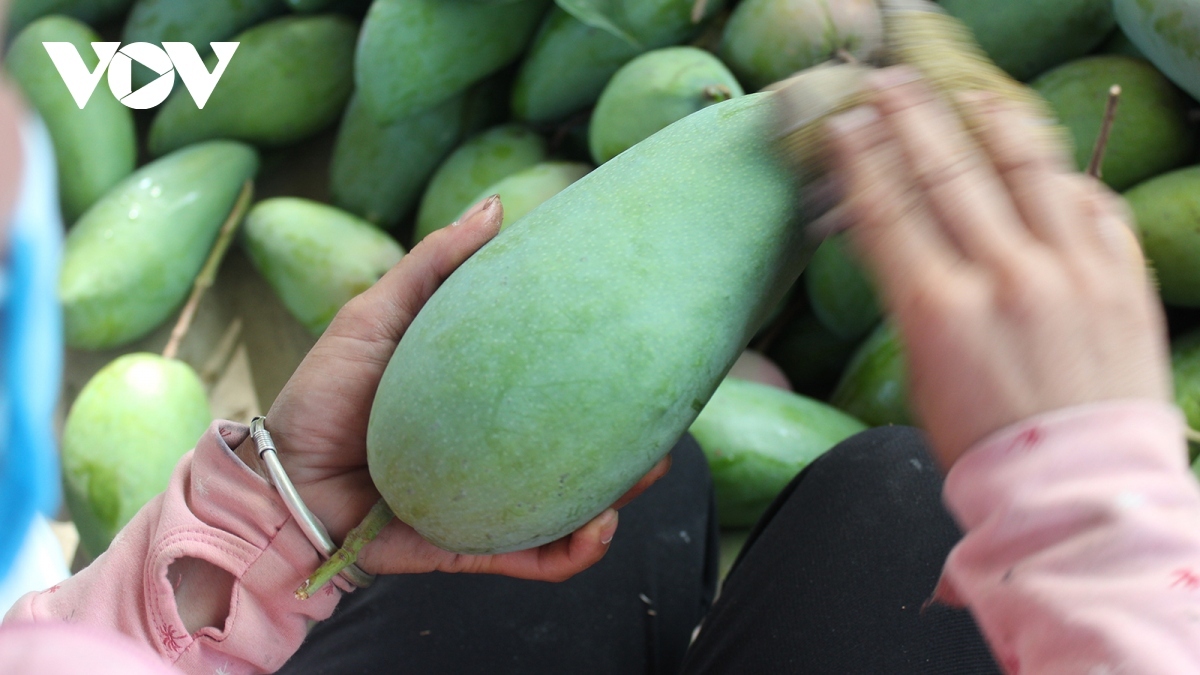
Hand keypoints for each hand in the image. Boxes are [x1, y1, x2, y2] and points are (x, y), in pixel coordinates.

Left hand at [242, 196, 670, 580]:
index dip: (608, 373)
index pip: (560, 388)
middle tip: (666, 422)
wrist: (279, 478)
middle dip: (636, 444)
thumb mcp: (380, 316)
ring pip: (574, 508)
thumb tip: (498, 207)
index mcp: (484, 400)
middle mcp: (496, 452)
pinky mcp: (471, 547)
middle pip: (582, 452)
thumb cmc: (324, 393)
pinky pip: (536, 559)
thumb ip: (436, 265)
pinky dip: (575, 552)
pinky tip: (599, 528)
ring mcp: (489, 501)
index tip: (647, 345)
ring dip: (620, 496)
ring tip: (646, 471)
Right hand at [823, 67, 1171, 468]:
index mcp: (938, 311)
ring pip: (1026, 166)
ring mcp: (1072, 270)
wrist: (1076, 491)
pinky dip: (1061, 178)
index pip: (888, 208)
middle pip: (947, 171)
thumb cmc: (984, 445)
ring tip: (970, 96)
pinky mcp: (1122, 276)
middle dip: (910, 118)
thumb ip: (914, 296)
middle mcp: (1005, 278)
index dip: (861, 157)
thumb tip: (904, 238)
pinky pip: (1091, 202)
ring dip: (989, 121)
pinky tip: (1043, 166)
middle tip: (890, 84)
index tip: (845, 122)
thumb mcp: (923, 372)